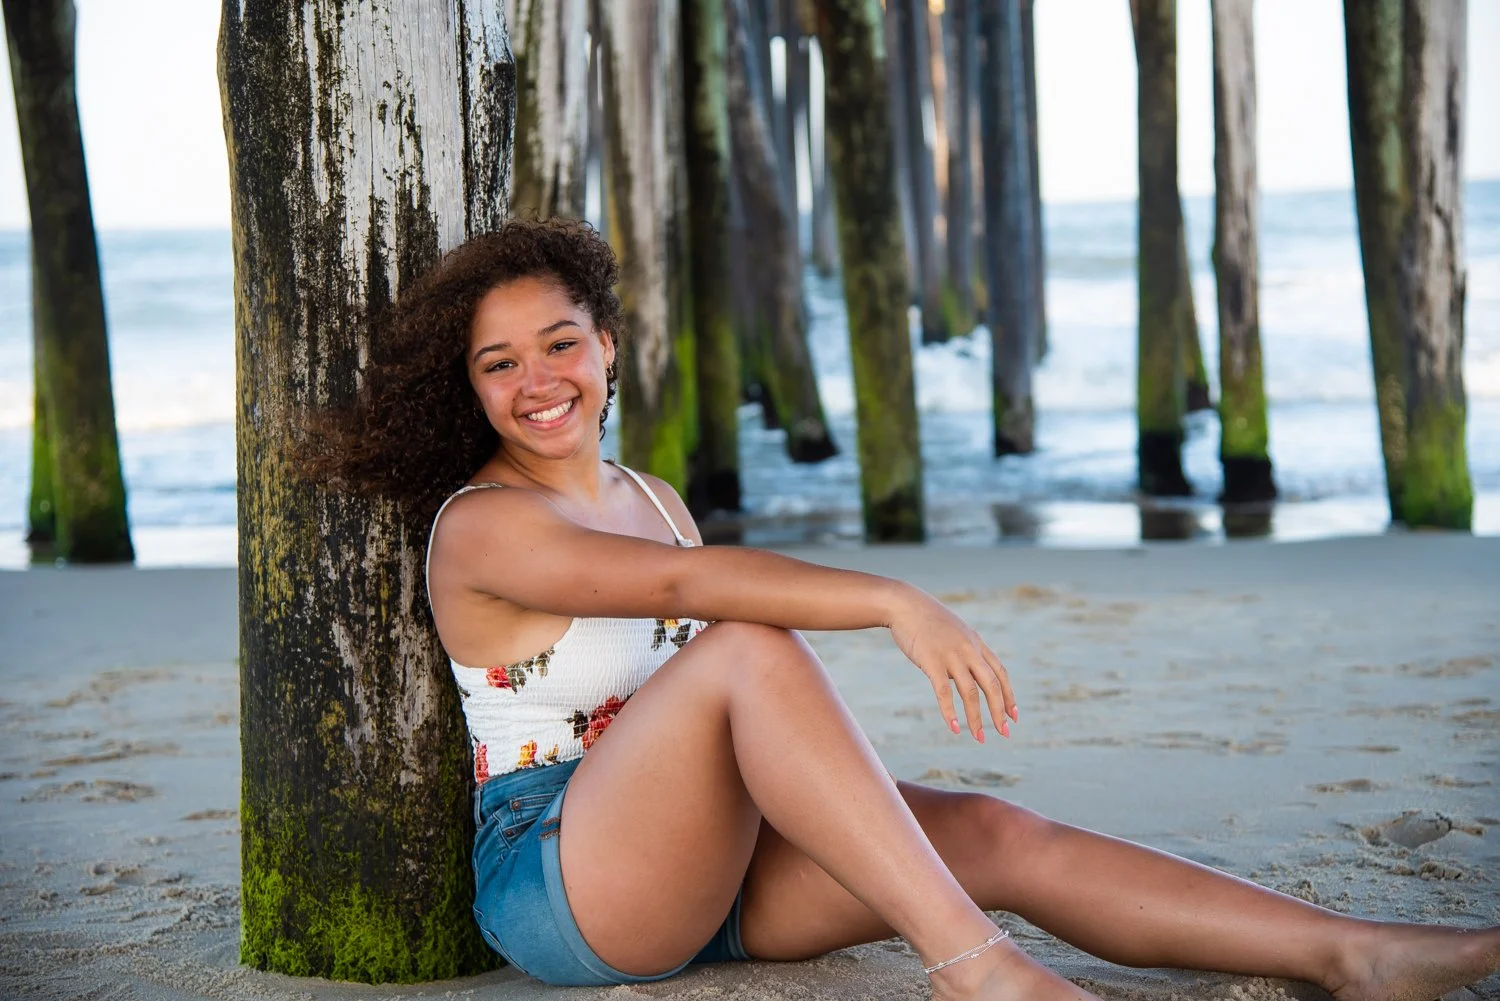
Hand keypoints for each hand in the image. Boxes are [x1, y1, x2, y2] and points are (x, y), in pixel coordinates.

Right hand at [887, 586, 1017, 741]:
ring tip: (979, 737)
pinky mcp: (932, 661)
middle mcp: (969, 650)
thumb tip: (966, 671)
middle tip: (1005, 733)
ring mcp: (951, 656)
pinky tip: (954, 728)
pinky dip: (950, 712)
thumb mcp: (954, 632)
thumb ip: (964, 650)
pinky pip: (943, 692)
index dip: (1009, 696)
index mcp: (976, 644)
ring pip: (971, 692)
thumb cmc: (926, 620)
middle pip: (992, 685)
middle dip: (1000, 711)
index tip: (1014, 716)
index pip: (1000, 673)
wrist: (904, 604)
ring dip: (976, 718)